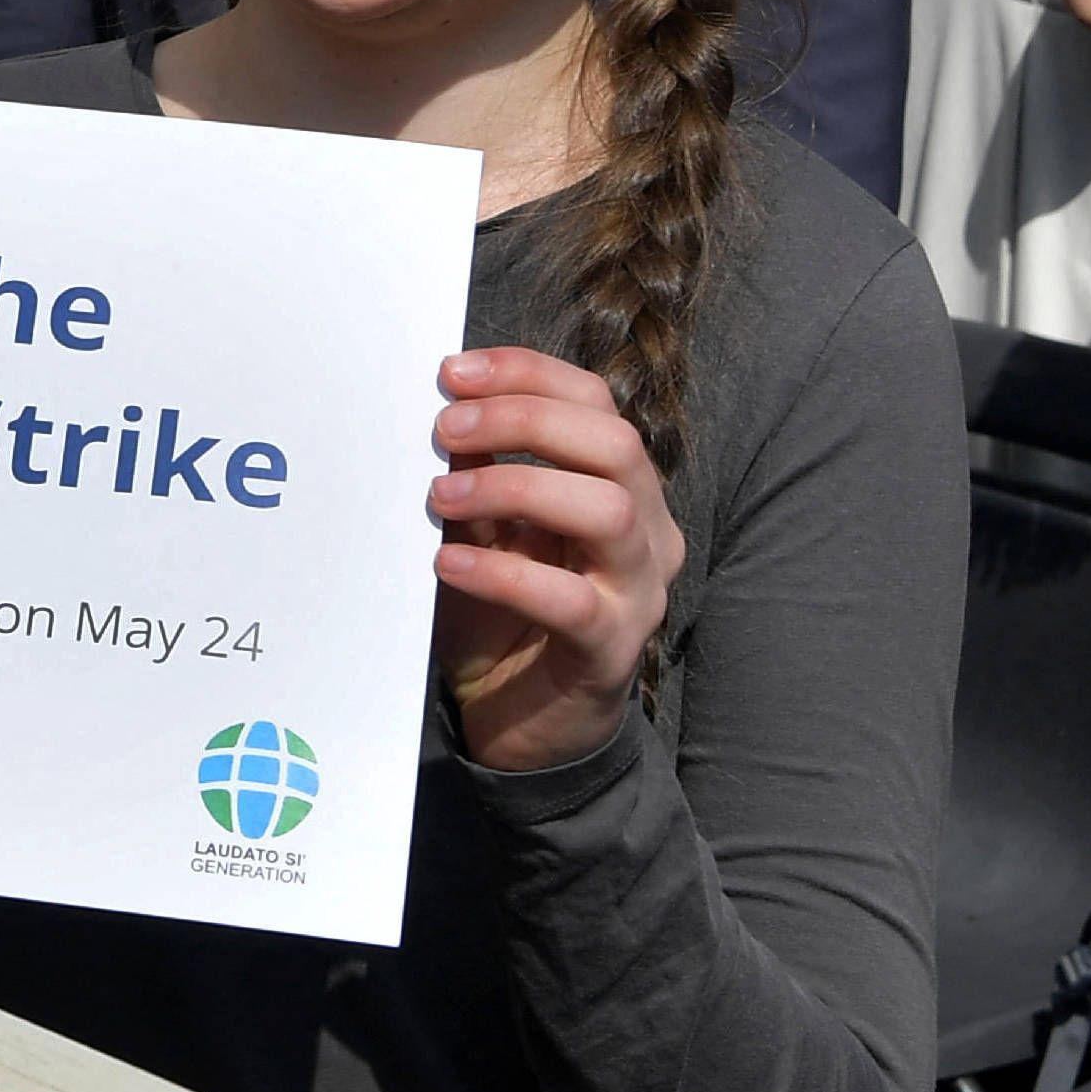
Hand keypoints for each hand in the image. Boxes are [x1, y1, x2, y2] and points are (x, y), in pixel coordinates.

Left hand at [431, 347, 679, 774]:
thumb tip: (442, 407)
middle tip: (445, 427)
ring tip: (441, 495)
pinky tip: (449, 562)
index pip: (596, 403)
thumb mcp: (484, 526)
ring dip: (516, 489)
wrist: (522, 719)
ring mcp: (639, 592)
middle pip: (615, 445)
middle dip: (525, 420)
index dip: (527, 375)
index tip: (453, 372)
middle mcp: (649, 531)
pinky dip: (505, 573)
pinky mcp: (612, 651)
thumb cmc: (503, 609)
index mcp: (623, 485)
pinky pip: (572, 602)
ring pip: (609, 512)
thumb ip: (477, 470)